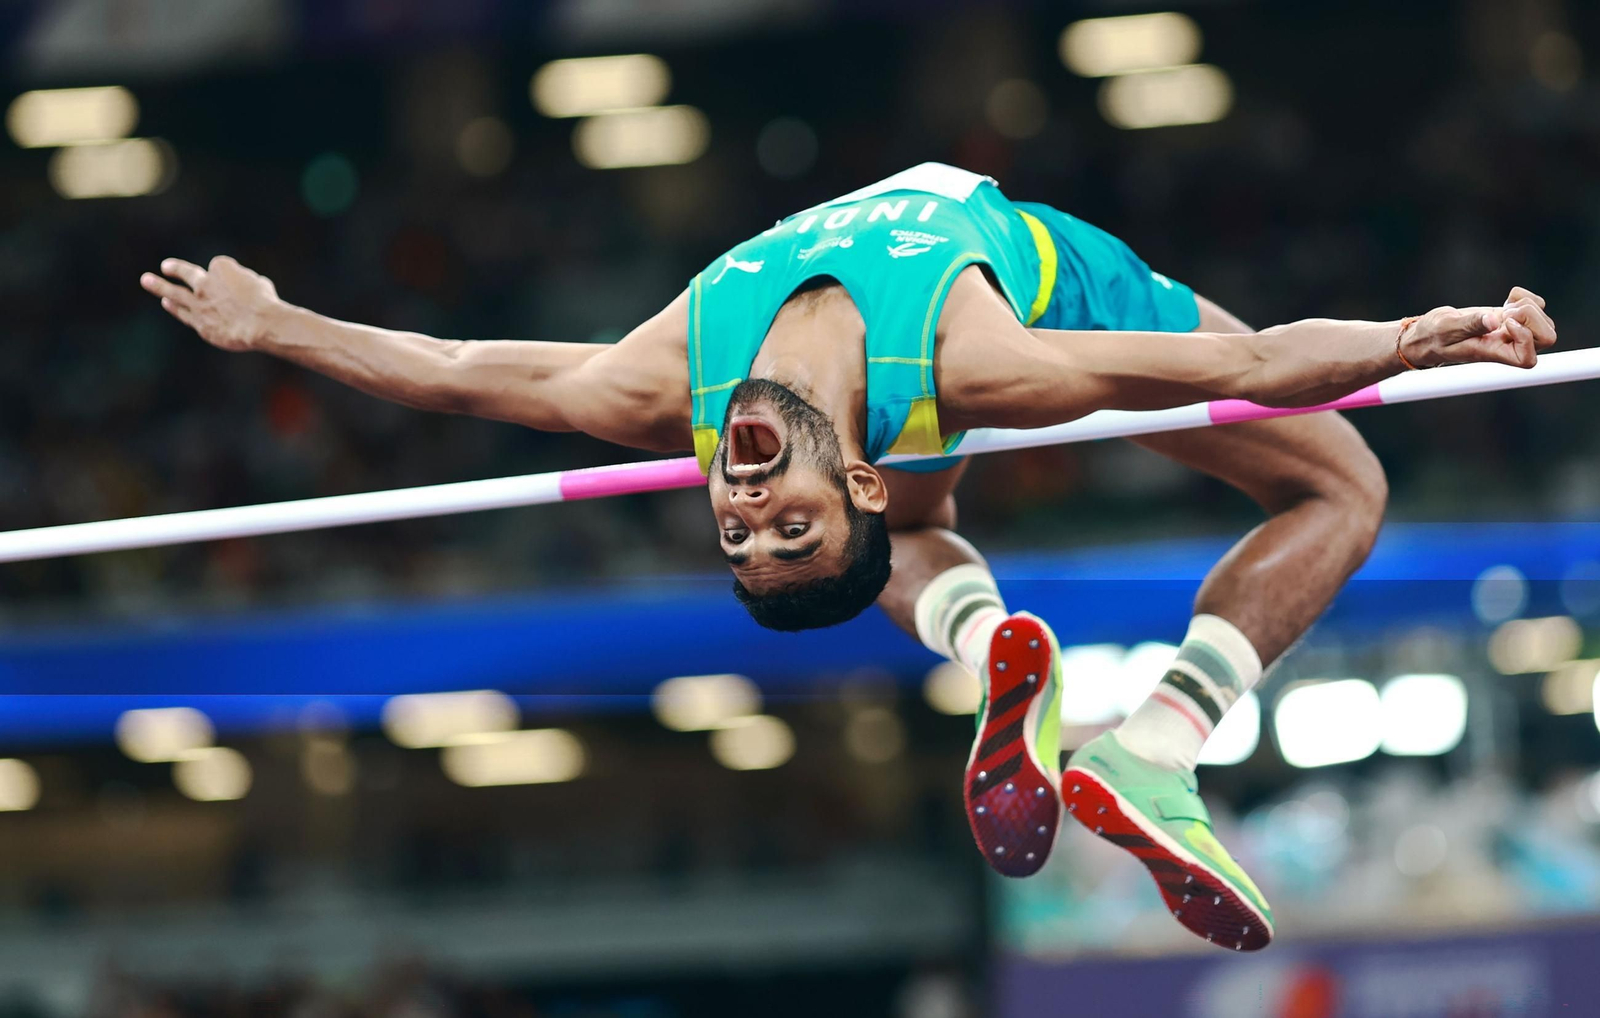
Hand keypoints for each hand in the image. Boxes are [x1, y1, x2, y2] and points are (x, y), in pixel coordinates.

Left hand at [140, 256, 281, 352]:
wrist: (262, 325)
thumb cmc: (266, 303)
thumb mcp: (260, 284)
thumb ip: (245, 282)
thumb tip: (243, 288)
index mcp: (221, 267)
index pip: (218, 267)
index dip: (230, 276)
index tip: (242, 286)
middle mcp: (205, 282)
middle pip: (186, 273)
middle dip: (175, 269)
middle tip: (165, 267)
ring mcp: (199, 303)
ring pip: (174, 293)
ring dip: (159, 286)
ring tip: (146, 280)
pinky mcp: (199, 323)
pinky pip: (184, 313)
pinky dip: (175, 307)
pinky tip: (167, 303)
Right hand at [1400, 287, 1556, 368]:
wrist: (1429, 334)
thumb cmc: (1433, 337)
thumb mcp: (1446, 328)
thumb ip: (1470, 324)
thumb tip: (1494, 321)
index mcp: (1494, 354)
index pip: (1528, 359)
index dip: (1526, 338)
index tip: (1505, 323)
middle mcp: (1508, 345)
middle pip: (1547, 338)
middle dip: (1532, 317)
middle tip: (1508, 312)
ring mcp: (1512, 331)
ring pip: (1544, 320)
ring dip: (1528, 306)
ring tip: (1504, 306)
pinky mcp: (1511, 318)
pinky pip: (1536, 306)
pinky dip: (1525, 297)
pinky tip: (1507, 299)